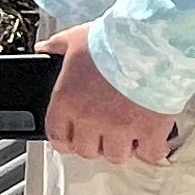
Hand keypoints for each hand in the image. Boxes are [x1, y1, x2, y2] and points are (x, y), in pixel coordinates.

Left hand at [40, 23, 179, 163]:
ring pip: (115, 156)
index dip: (64, 140)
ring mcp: (121, 128)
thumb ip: (56, 47)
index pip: (57, 135)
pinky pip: (148, 154)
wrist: (150, 42)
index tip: (70, 139)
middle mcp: (91, 120)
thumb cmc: (113, 40)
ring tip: (125, 134)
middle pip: (86, 150)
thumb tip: (43, 49)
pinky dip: (149, 149)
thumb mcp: (75, 38)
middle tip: (101, 132)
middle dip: (93, 143)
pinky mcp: (150, 131)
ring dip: (119, 147)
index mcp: (67, 101)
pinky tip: (149, 139)